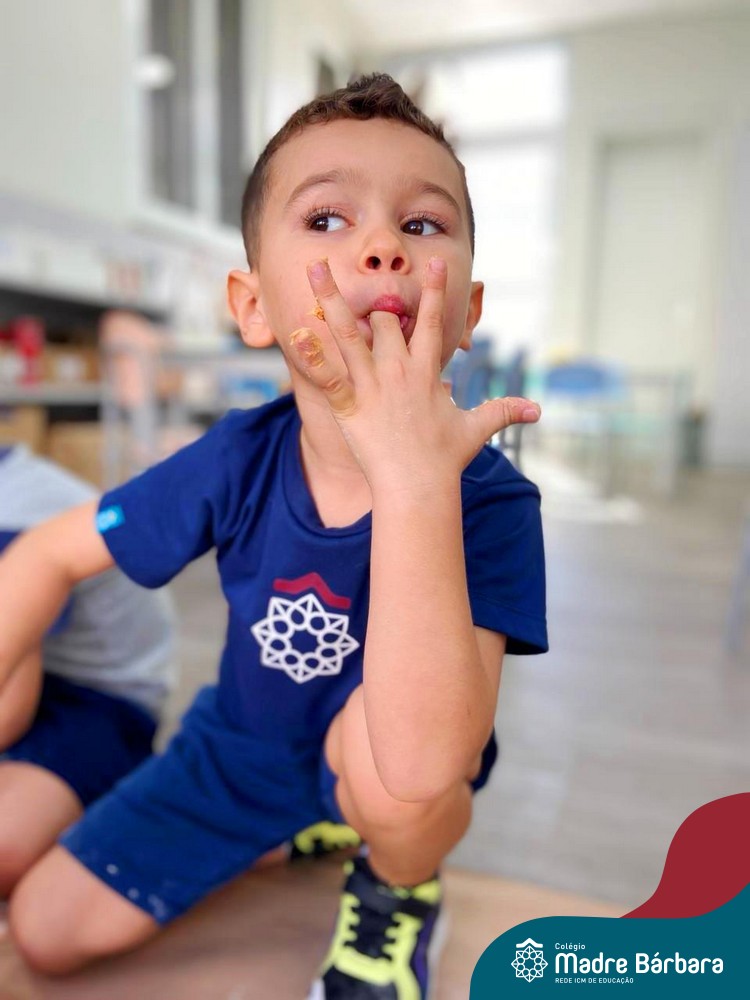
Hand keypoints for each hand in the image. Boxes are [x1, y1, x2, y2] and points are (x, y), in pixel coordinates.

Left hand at [289, 257, 540, 493]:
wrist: (418, 487)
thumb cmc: (445, 459)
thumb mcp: (477, 429)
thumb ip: (504, 411)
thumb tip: (537, 411)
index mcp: (426, 371)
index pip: (430, 321)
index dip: (434, 291)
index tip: (434, 264)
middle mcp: (398, 370)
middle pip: (383, 319)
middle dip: (375, 303)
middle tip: (361, 284)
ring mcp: (372, 386)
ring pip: (348, 334)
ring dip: (330, 300)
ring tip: (314, 271)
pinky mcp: (349, 406)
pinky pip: (327, 376)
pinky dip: (311, 357)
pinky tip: (296, 334)